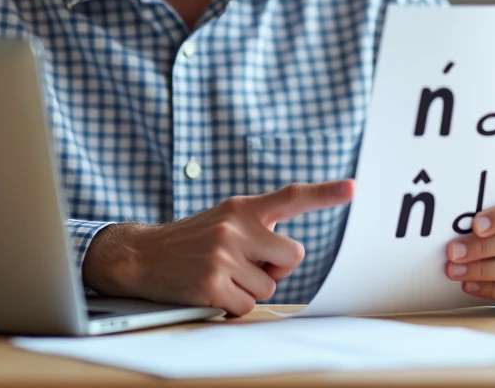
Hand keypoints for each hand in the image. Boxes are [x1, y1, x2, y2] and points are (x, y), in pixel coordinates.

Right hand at [83, 180, 354, 316]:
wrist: (141, 255)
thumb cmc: (191, 241)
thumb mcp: (224, 220)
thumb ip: (257, 228)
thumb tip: (288, 257)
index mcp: (243, 207)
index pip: (291, 196)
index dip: (324, 193)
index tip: (353, 188)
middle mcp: (236, 226)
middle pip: (293, 257)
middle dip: (275, 268)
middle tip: (245, 265)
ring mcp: (224, 254)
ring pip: (268, 287)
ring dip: (249, 288)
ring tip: (220, 275)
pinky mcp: (212, 282)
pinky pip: (246, 306)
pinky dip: (232, 306)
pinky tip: (211, 291)